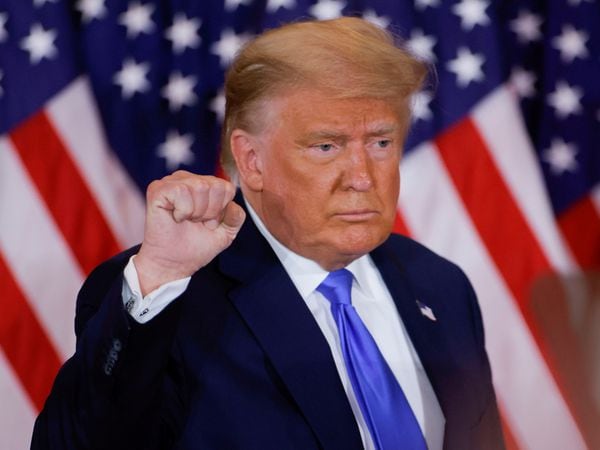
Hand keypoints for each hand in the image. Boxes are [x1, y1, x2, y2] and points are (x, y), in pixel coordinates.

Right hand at [134, 171, 245, 295]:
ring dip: (196, 212)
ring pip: (200, 187)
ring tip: (186, 221)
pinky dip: (183, 211)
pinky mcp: (158, 189)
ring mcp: (172, 182)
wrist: (173, 263)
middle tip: (196, 222)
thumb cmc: (196, 246)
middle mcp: (188, 179)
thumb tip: (233, 205)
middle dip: (210, 212)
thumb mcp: (226, 233)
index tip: (208, 222)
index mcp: (205, 185)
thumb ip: (236, 217)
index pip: (227, 187)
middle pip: (216, 186)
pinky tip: (175, 218)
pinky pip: (181, 191)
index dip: (221, 210)